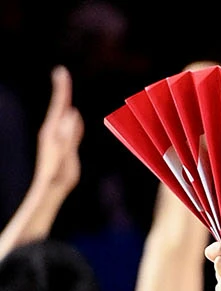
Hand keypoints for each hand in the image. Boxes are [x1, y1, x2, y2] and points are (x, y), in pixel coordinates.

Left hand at [33, 66, 82, 201]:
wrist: (50, 189)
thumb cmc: (58, 173)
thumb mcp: (65, 152)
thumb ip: (69, 133)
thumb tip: (72, 113)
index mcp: (53, 130)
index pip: (59, 104)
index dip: (62, 89)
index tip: (61, 72)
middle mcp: (52, 131)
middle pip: (58, 106)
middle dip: (62, 90)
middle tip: (61, 73)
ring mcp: (55, 138)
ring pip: (62, 116)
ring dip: (64, 102)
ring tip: (65, 90)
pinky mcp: (60, 146)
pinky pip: (67, 127)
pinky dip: (69, 118)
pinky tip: (72, 116)